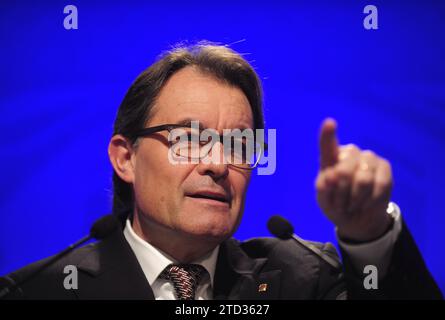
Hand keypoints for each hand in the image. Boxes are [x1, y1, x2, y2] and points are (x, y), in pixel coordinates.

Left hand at [315, 118, 392, 241]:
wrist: (357, 218)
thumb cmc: (336, 204)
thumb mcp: (324, 199)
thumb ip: (324, 187)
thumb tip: (331, 175)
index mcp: (330, 158)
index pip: (327, 144)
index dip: (328, 134)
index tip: (329, 123)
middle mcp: (349, 153)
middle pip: (344, 171)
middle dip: (341, 193)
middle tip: (340, 203)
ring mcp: (368, 157)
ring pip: (363, 180)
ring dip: (355, 198)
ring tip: (352, 203)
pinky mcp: (384, 166)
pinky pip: (379, 185)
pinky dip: (370, 200)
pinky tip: (366, 203)